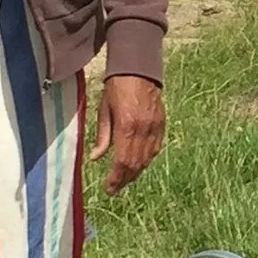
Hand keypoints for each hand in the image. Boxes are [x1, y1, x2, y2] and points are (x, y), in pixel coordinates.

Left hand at [89, 74, 164, 194]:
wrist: (138, 69)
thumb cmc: (116, 87)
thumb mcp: (104, 110)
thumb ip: (102, 136)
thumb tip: (96, 158)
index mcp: (127, 126)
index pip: (122, 161)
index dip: (115, 178)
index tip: (108, 188)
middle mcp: (144, 129)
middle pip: (135, 164)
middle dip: (124, 179)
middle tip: (114, 188)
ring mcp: (155, 128)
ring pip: (147, 159)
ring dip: (135, 172)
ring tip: (124, 180)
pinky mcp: (162, 124)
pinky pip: (155, 149)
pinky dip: (146, 160)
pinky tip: (138, 165)